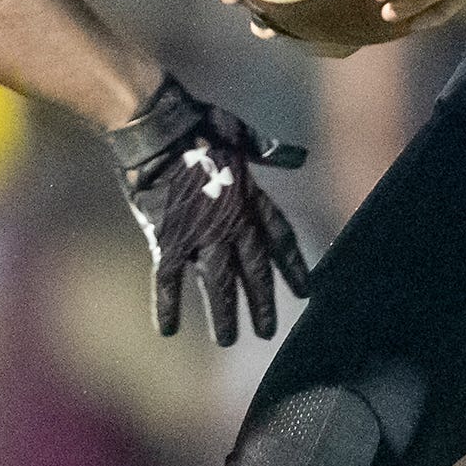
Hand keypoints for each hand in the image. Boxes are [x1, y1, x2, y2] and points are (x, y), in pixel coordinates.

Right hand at [103, 76, 310, 343]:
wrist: (159, 128)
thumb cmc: (199, 125)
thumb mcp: (241, 134)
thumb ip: (269, 151)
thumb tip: (298, 156)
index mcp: (251, 198)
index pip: (281, 240)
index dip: (294, 267)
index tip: (306, 291)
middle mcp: (232, 223)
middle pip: (253, 272)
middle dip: (262, 303)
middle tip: (267, 332)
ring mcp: (200, 235)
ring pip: (218, 285)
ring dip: (224, 315)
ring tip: (229, 340)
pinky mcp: (167, 239)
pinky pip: (169, 280)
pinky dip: (167, 305)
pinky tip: (168, 330)